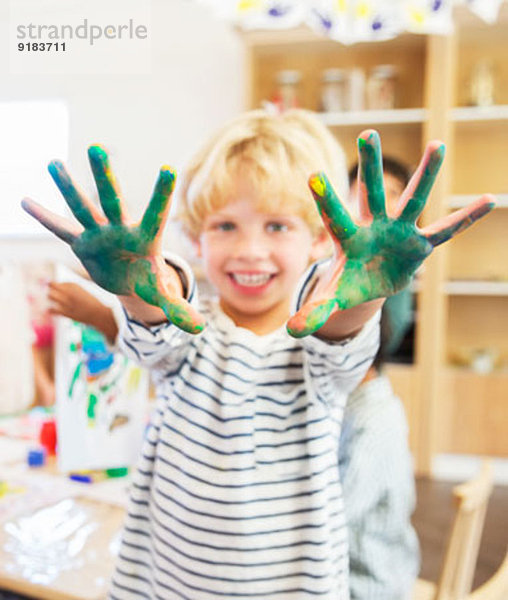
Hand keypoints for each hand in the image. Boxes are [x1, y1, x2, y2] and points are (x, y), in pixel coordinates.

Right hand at [22, 146, 204, 333]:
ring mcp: (100, 233)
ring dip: (68, 188)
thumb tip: (199, 329)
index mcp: (145, 238)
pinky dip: (45, 218)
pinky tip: (26, 201)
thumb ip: (178, 310)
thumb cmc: (149, 280)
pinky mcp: (83, 242)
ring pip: (82, 207)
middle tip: (96, 147)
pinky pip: (61, 229)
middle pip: (112, 199)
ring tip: (53, 163)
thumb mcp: (162, 296)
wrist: (130, 278)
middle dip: (104, 176)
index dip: (162, 193)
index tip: (169, 168)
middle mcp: (121, 229)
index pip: (156, 213)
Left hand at [48, 281, 118, 342]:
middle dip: (50, 289)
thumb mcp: (82, 291)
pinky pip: (52, 309)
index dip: (57, 286)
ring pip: (50, 296)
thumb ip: (70, 289)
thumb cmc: (91, 303)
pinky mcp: (65, 312)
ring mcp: (66, 301)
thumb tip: (58, 289)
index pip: (59, 283)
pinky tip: (51, 310)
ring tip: (53, 300)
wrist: (98, 314)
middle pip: (51, 286)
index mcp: (74, 285)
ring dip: (50, 297)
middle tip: (52, 293)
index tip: (58, 290)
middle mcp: (69, 291)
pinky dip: (50, 310)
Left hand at [287, 129, 494, 336]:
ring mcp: (399, 232)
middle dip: (370, 166)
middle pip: (371, 193)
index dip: (325, 198)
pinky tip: (490, 200)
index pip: (334, 216)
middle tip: (368, 132)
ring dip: (426, 174)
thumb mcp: (333, 298)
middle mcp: (374, 227)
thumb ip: (315, 310)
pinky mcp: (421, 244)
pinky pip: (446, 230)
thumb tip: (292, 332)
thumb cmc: (349, 283)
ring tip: (438, 145)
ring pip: (413, 199)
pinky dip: (465, 219)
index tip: (312, 173)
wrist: (370, 282)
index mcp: (348, 238)